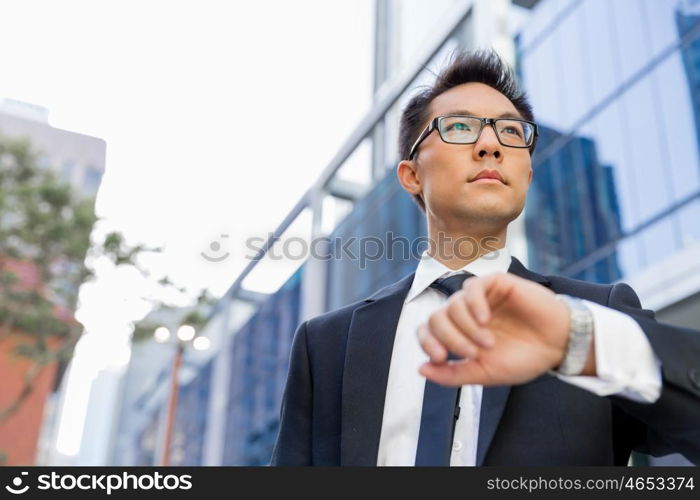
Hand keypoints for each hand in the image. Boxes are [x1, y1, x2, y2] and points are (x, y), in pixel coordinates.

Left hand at [418, 272, 580, 386]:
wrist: (559, 346)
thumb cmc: (523, 358)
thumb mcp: (484, 373)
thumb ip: (453, 374)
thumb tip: (421, 369)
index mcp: (459, 333)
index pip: (427, 330)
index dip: (427, 342)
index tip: (441, 357)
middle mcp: (465, 314)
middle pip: (436, 318)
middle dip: (450, 338)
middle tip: (475, 353)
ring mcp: (479, 298)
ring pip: (453, 304)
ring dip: (466, 327)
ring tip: (489, 342)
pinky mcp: (495, 283)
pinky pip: (472, 287)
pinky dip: (474, 305)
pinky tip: (486, 320)